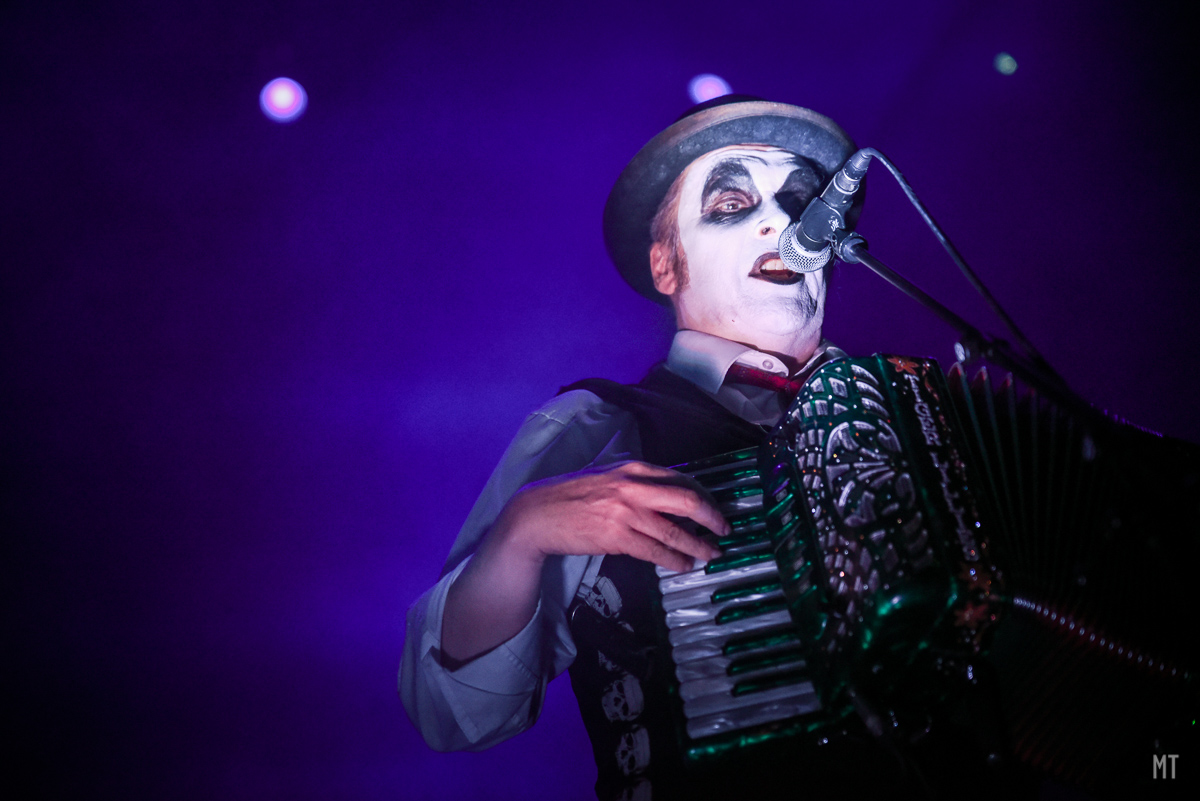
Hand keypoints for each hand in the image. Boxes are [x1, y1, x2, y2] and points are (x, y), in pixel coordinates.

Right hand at [490, 461, 727, 572]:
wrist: (537, 514)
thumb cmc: (569, 496)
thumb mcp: (606, 478)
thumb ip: (635, 483)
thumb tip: (665, 498)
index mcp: (633, 468)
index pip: (680, 480)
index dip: (703, 496)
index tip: (714, 508)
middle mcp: (633, 486)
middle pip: (686, 500)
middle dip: (712, 517)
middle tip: (725, 530)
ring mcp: (626, 512)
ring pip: (674, 531)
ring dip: (698, 545)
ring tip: (710, 555)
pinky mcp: (617, 537)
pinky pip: (655, 551)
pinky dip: (674, 560)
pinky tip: (683, 565)